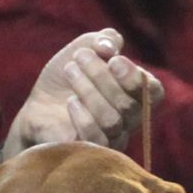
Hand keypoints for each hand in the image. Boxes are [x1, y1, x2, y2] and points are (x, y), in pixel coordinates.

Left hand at [0, 29, 164, 160]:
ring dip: (88, 90)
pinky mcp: (90, 153)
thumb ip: (104, 40)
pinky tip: (70, 102)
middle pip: (129, 106)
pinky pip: (96, 139)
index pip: (154, 93)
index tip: (113, 60)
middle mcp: (128, 121)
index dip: (136, 77)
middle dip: (101, 76)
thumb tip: (109, 48)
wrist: (39, 103)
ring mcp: (111, 140)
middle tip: (79, 57)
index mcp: (134, 95)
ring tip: (70, 71)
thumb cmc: (68, 77)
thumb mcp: (86, 47)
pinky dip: (82, 117)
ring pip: (112, 121)